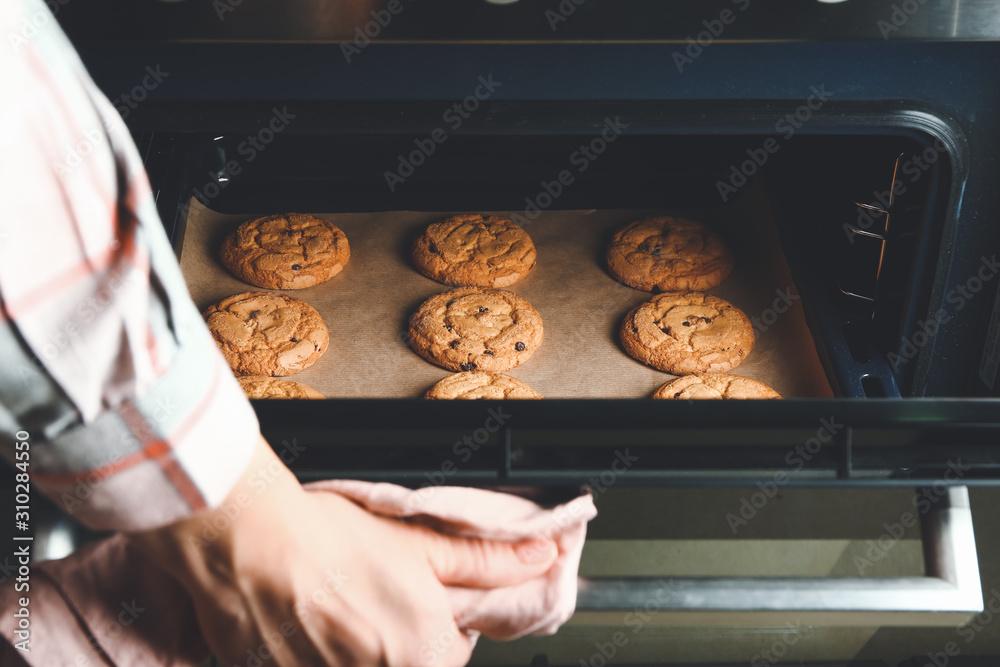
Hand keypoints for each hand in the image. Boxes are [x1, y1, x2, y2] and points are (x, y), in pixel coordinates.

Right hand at [128, 436, 557, 665]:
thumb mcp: (418, 545)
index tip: (406, 597)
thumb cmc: (327, 539)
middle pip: (408, 661)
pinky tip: (301, 625)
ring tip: (328, 610)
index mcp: (426, 650)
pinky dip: (316, 653)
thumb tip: (542, 559)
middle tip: (362, 599)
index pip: (452, 653)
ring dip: (354, 646)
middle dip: (391, 638)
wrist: (247, 540)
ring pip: (362, 665)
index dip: (433, 621)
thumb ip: (485, 562)